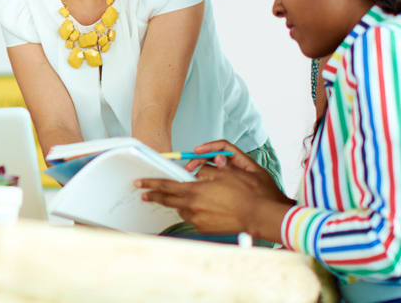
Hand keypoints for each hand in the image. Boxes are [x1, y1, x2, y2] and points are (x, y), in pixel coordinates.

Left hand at [136, 140, 294, 241]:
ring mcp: (199, 220)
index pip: (166, 186)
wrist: (260, 216)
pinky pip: (194, 218)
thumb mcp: (224, 172)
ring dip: (179, 203)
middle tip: (145, 194)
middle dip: (155, 196)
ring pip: (182, 209)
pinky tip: (202, 208)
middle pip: (168, 200)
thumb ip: (205, 171)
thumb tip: (196, 171)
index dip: (151, 184)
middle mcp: (193, 207)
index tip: (140, 183)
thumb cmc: (246, 193)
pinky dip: (193, 211)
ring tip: (182, 198)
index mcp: (195, 191)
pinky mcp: (206, 229)